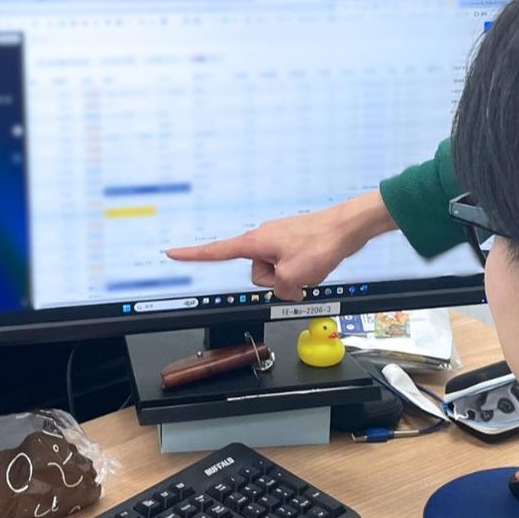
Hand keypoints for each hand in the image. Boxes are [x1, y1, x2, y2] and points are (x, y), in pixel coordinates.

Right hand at [164, 191, 395, 299]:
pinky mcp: (294, 244)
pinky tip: (316, 265)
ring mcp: (279, 240)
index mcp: (256, 242)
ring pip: (275, 272)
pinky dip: (302, 272)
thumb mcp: (294, 276)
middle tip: (297, 273)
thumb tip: (285, 288)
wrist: (347, 227)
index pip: (216, 251)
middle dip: (275, 281)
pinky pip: (290, 266)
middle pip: (256, 273)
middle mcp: (264, 238)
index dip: (192, 254)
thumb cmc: (321, 242)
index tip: (172, 253)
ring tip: (311, 267)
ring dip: (292, 277)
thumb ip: (279, 289)